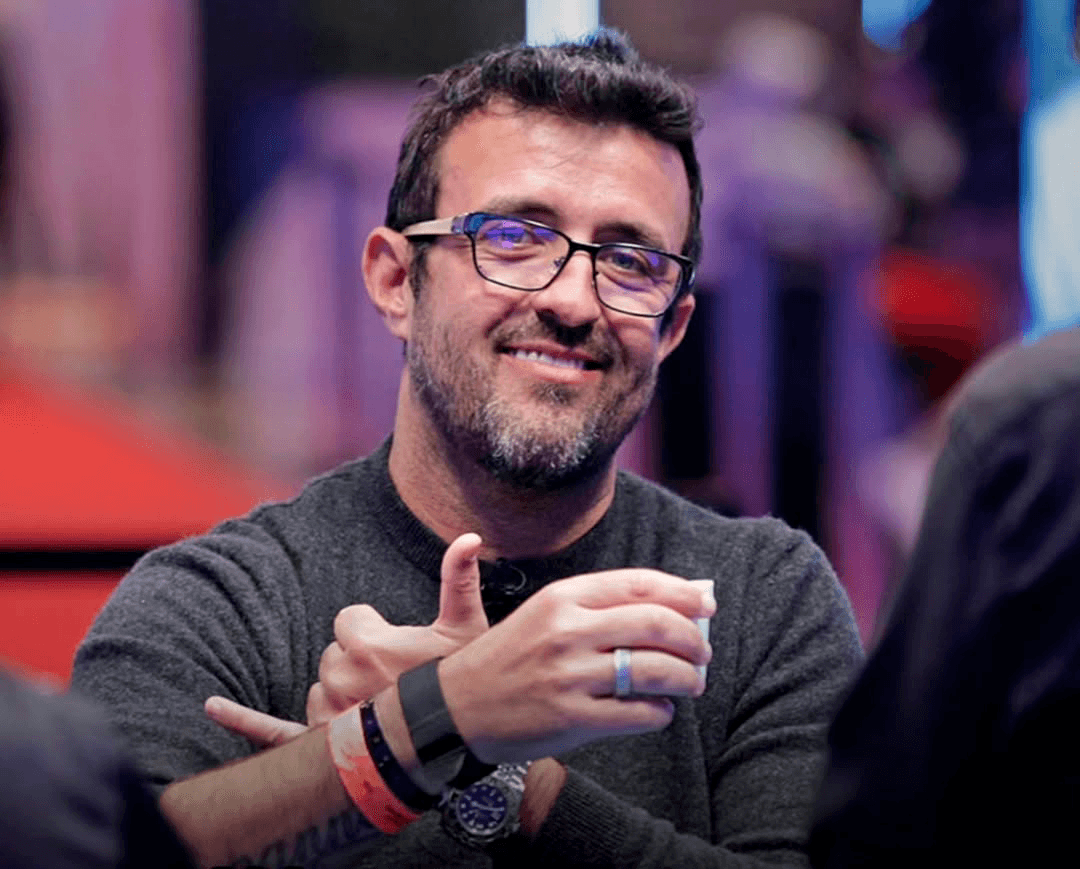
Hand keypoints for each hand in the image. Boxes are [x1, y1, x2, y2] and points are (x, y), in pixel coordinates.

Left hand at [204, 532, 487, 746]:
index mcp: (369, 644)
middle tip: (394, 682)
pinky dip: (241, 720)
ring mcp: (328, 713)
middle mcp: (342, 677)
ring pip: (317, 691)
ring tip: (379, 709)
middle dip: (358, 665)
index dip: (373, 633)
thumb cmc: (461, 682)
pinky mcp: (316, 743)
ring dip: (339, 696)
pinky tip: (212, 706)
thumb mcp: (467, 627)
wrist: (459, 739)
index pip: (347, 620)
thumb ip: (460, 578)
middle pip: (332, 656)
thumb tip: (470, 536)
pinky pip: (271, 731)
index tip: (398, 649)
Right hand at [437, 568, 714, 763]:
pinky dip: (660, 712)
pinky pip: (638, 713)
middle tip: (703, 651)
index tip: (706, 604)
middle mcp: (567, 630)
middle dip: (692, 638)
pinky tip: (659, 710)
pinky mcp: (571, 717)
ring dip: (686, 678)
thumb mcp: (544, 614)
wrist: (456, 706)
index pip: (639, 585)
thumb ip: (598, 607)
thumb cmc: (508, 656)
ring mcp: (569, 675)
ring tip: (692, 683)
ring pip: (654, 670)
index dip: (682, 593)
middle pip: (655, 623)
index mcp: (563, 597)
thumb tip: (669, 606)